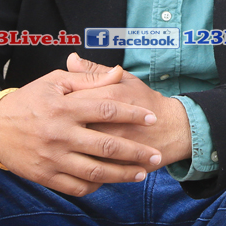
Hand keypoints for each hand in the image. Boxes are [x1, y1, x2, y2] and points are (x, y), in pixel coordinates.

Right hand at [0, 65, 162, 196]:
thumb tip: (118, 72)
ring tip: (142, 174)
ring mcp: (53, 158)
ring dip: (123, 175)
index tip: (152, 118)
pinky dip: (97, 186)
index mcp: (65, 108)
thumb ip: (88, 78)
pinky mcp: (45, 176)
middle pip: (107, 146)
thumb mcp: (55, 82)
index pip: (106, 109)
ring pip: (96, 171)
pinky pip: (77, 187)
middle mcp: (60, 134)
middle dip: (136, 152)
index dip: (132, 113)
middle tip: (156, 154)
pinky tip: (111, 181)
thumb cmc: (29, 100)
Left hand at [65, 53, 193, 165]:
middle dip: (59, 127)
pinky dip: (80, 166)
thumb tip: (70, 58)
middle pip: (72, 125)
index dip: (58, 102)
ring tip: (60, 145)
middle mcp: (109, 121)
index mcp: (109, 96)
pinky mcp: (117, 163)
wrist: (173, 128)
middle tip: (52, 128)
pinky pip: (92, 167)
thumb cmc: (145, 101)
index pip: (72, 97)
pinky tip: (73, 161)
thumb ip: (95, 71)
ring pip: (80, 149)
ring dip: (67, 149)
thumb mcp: (124, 80)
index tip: (53, 105)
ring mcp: (114, 145)